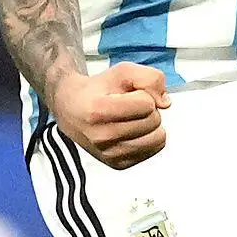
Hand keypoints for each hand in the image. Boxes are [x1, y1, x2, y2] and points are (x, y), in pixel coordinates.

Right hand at [53, 62, 170, 166]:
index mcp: (98, 111)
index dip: (143, 94)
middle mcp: (101, 137)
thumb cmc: (97, 90)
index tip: (128, 95)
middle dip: (148, 110)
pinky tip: (133, 131)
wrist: (71, 109)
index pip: (147, 104)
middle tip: (129, 106)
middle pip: (153, 121)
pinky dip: (148, 138)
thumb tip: (165, 103)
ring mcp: (109, 154)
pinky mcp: (117, 164)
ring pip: (157, 139)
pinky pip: (153, 150)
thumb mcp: (122, 72)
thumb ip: (149, 78)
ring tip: (132, 119)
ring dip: (150, 125)